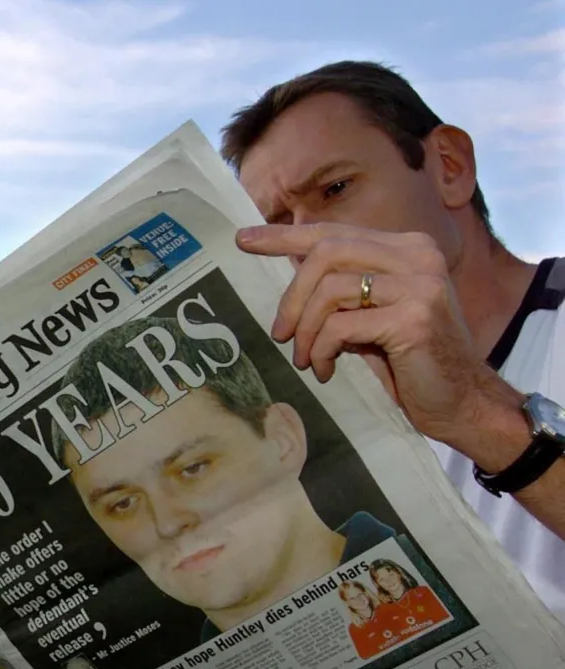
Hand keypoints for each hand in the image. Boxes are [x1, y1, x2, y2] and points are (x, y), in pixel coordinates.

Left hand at [236, 223, 513, 445]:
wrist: (460, 402)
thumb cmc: (409, 361)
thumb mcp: (371, 314)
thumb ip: (342, 288)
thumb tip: (289, 271)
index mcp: (407, 247)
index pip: (335, 233)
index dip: (285, 236)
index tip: (243, 240)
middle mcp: (418, 256)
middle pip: (325, 254)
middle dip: (292, 297)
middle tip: (279, 334)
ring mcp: (419, 285)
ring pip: (329, 291)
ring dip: (305, 331)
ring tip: (305, 359)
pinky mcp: (413, 318)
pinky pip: (340, 326)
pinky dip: (322, 350)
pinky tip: (325, 369)